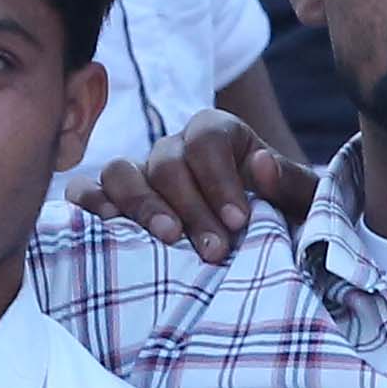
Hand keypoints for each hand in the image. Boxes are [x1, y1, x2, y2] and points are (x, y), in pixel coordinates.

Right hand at [68, 108, 312, 263]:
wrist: (253, 251)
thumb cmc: (279, 222)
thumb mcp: (299, 204)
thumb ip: (290, 183)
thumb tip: (259, 165)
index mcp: (218, 136)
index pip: (206, 138)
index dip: (220, 179)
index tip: (239, 222)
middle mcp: (174, 149)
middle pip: (166, 161)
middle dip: (191, 207)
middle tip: (214, 251)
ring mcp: (139, 174)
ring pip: (121, 171)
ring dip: (141, 206)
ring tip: (167, 241)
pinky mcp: (111, 201)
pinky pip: (86, 191)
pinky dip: (89, 205)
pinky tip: (104, 231)